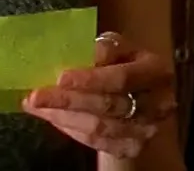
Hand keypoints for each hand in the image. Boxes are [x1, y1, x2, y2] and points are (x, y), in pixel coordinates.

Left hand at [23, 31, 176, 158]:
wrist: (141, 95)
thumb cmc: (124, 63)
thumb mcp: (118, 47)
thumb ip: (102, 49)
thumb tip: (74, 54)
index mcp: (155, 71)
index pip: (121, 78)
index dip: (90, 79)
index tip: (60, 78)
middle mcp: (158, 103)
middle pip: (108, 105)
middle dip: (68, 100)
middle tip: (36, 96)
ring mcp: (146, 129)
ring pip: (99, 127)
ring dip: (63, 116)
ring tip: (37, 106)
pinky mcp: (133, 146)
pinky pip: (96, 142)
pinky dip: (71, 129)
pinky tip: (53, 117)